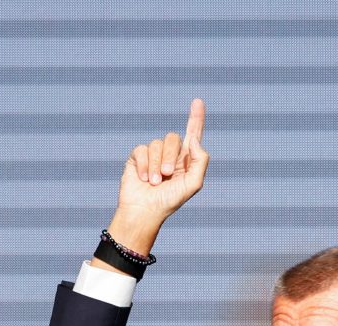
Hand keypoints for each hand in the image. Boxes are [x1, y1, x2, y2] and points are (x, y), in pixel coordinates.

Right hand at [102, 100, 209, 255]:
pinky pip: (141, 150)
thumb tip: (193, 138)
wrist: (144, 212)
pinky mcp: (137, 158)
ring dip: (155, 165)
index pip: (192, 134)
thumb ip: (200, 159)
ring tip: (154, 183)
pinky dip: (143, 165)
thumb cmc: (170, 201)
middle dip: (170, 156)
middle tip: (166, 175)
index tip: (198, 102)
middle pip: (173, 138)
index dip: (196, 118)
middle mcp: (169, 155)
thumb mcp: (193, 184)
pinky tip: (143, 179)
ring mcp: (152, 156)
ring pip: (156, 144)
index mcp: (186, 160)